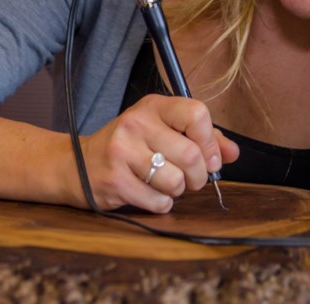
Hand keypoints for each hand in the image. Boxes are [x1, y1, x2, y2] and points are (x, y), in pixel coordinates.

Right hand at [68, 94, 238, 212]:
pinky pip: (158, 202)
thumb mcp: (162, 131)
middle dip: (198, 177)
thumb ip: (202, 139)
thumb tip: (233, 153)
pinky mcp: (114, 180)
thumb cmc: (129, 147)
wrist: (76, 164)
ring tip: (163, 184)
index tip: (209, 158)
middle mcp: (136, 123)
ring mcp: (122, 151)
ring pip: (176, 182)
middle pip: (191, 155)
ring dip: (177, 192)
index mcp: (153, 106)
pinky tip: (147, 194)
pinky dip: (160, 204)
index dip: (211, 142)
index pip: (197, 114)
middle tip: (188, 179)